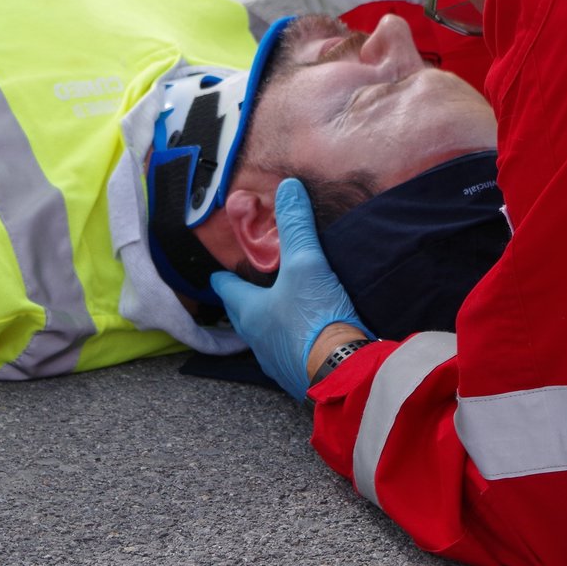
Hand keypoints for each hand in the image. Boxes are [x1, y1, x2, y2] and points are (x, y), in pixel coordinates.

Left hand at [211, 179, 369, 399]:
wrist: (345, 373)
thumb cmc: (316, 318)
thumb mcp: (307, 263)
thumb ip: (296, 226)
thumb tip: (288, 186)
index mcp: (250, 311)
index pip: (227, 289)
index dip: (224, 277)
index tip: (221, 272)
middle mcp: (257, 340)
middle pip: (243, 316)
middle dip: (245, 302)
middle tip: (250, 289)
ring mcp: (277, 363)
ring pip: (265, 338)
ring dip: (269, 324)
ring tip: (279, 312)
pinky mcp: (300, 378)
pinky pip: (289, 356)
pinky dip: (292, 344)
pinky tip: (306, 339)